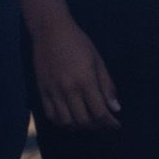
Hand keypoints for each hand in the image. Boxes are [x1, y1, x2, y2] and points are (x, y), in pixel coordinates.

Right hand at [27, 8, 121, 129]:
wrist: (51, 31)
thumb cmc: (79, 43)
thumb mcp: (99, 62)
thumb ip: (107, 86)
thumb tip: (116, 108)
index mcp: (85, 81)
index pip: (99, 112)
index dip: (110, 122)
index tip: (116, 125)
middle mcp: (68, 89)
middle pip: (83, 120)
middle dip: (97, 126)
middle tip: (104, 123)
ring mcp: (53, 91)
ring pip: (66, 122)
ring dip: (79, 126)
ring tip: (88, 121)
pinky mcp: (42, 91)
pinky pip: (51, 115)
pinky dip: (62, 122)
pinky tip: (71, 119)